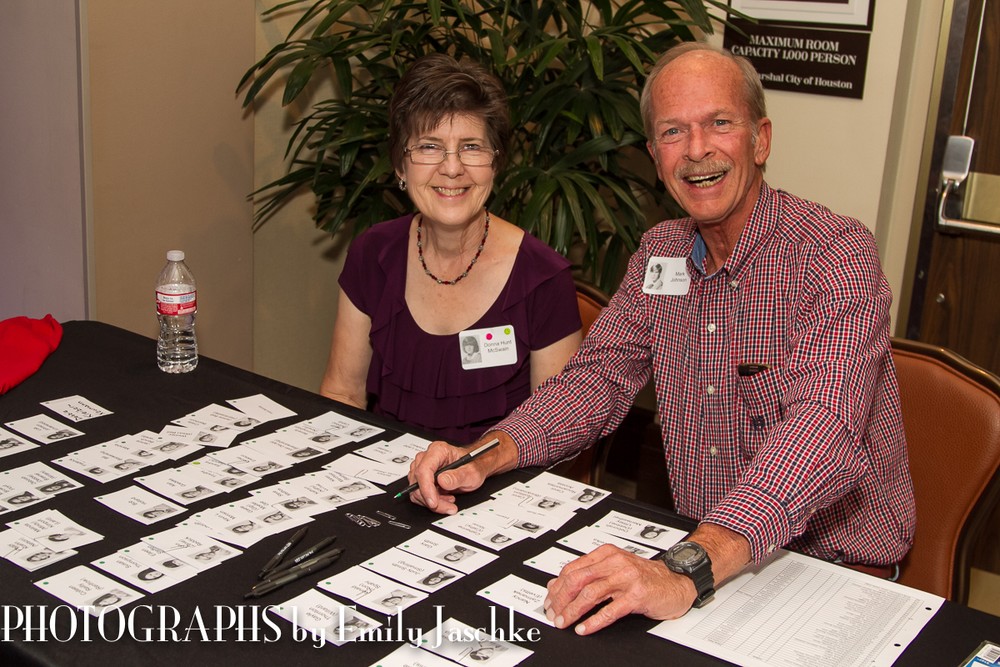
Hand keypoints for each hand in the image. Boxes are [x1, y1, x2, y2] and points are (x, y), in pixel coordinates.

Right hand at [406, 440, 487, 514]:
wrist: (474, 468)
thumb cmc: (473, 465)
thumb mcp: (471, 473)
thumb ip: (458, 477)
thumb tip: (442, 481)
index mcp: (438, 450)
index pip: (424, 469)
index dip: (426, 488)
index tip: (434, 502)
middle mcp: (427, 457)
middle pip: (418, 481)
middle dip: (431, 498)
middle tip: (448, 506)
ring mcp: (423, 467)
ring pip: (416, 490)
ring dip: (432, 501)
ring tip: (449, 501)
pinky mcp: (422, 478)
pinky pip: (418, 493)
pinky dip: (430, 501)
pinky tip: (443, 499)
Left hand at [544, 544, 696, 634]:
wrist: (676, 581)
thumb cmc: (645, 577)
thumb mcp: (615, 569)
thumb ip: (589, 574)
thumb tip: (557, 585)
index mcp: (606, 554)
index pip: (572, 569)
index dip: (557, 587)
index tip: (549, 601)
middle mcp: (615, 563)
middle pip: (578, 580)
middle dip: (561, 599)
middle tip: (553, 614)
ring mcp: (627, 578)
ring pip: (590, 594)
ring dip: (573, 611)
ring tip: (564, 622)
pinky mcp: (637, 595)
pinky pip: (610, 610)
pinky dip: (594, 621)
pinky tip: (584, 628)